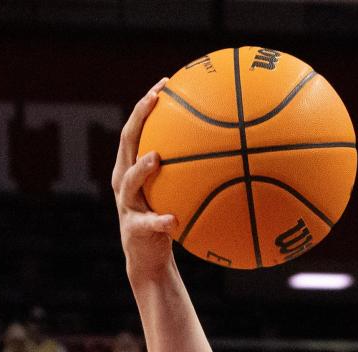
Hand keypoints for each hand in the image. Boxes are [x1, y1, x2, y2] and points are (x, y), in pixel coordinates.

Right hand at [111, 79, 176, 283]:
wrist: (149, 261)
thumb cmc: (168, 223)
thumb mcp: (180, 197)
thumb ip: (194, 177)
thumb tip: (234, 159)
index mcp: (133, 169)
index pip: (137, 129)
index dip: (147, 105)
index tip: (165, 83)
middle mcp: (124, 181)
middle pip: (127, 143)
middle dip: (139, 119)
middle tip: (154, 100)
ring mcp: (127, 206)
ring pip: (128, 181)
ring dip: (142, 168)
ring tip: (156, 157)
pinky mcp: (135, 230)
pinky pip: (149, 224)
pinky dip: (162, 221)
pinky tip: (175, 220)